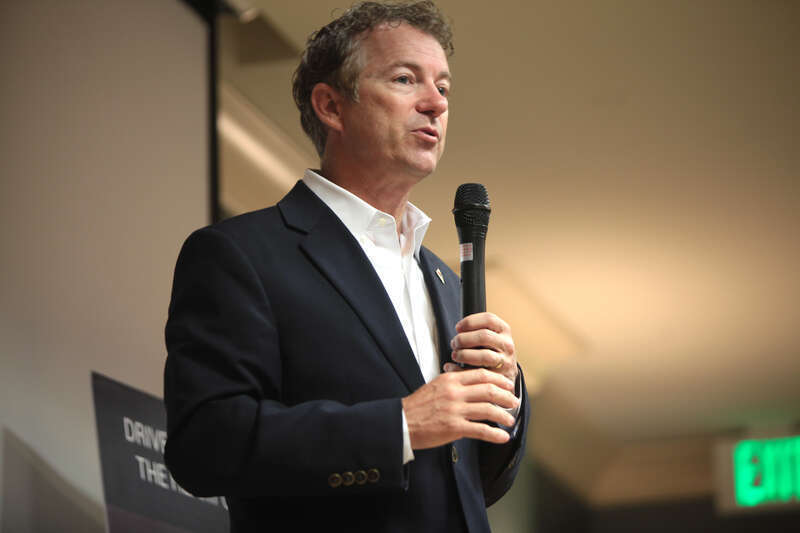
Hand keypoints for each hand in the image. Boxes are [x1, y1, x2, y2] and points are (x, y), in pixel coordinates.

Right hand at [401, 368, 518, 449]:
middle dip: (506, 396)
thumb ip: (454, 383)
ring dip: (503, 415)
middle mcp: (454, 392)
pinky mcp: (454, 427)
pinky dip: (494, 434)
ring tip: (510, 419)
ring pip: (488, 409)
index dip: (499, 379)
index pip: (481, 374)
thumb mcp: (436, 386)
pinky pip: (480, 430)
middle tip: (514, 401)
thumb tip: (473, 384)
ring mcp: (455, 410)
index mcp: (450, 379)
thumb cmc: (418, 406)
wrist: (401, 422)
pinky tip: (502, 437)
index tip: (508, 384)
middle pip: (489, 389)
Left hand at [445, 312, 517, 383]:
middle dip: (464, 339)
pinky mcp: (499, 376)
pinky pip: (480, 372)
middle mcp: (507, 344)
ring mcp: (505, 361)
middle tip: (454, 344)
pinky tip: (455, 366)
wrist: (505, 374)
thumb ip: (477, 329)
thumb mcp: (490, 336)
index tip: (458, 328)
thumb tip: (459, 328)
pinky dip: (463, 369)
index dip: (470, 321)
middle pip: (484, 336)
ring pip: (484, 355)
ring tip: (455, 355)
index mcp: (504, 330)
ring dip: (464, 354)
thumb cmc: (491, 351)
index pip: (489, 319)